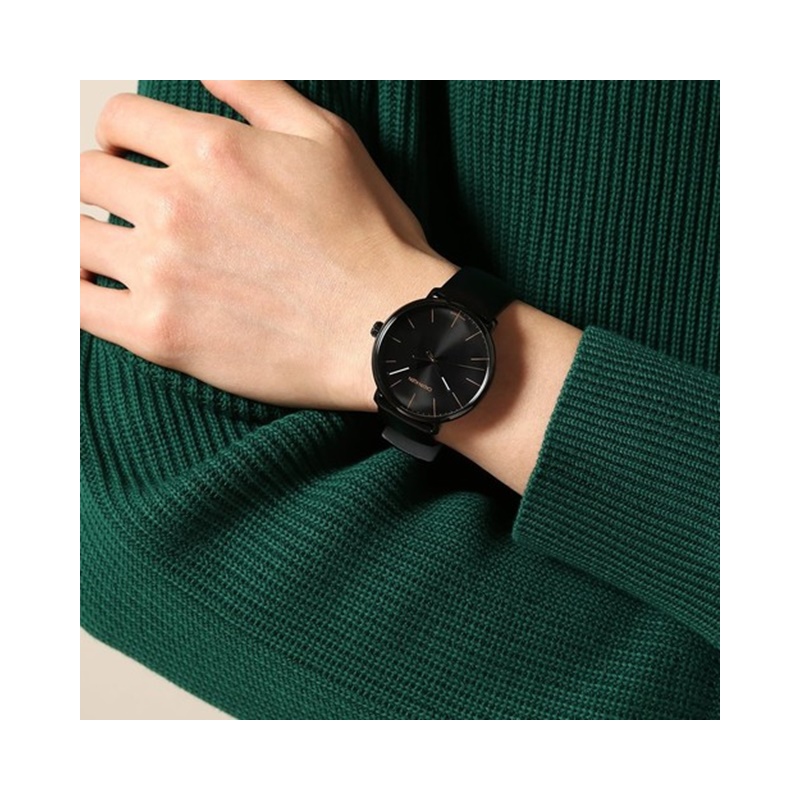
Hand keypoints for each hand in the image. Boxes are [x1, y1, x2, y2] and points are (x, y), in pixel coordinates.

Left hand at [80, 80, 454, 410]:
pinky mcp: (159, 334)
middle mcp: (177, 204)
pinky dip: (75, 291)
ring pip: (72, 236)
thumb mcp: (328, 140)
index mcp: (213, 149)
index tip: (131, 153)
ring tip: (114, 247)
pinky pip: (76, 304)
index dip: (122, 132)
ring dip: (88, 235)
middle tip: (126, 204)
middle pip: (86, 174)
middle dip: (104, 182)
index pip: (120, 119)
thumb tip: (207, 69)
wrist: (386, 330)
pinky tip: (97, 289)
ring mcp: (163, 271)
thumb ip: (258, 91)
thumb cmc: (367, 240)